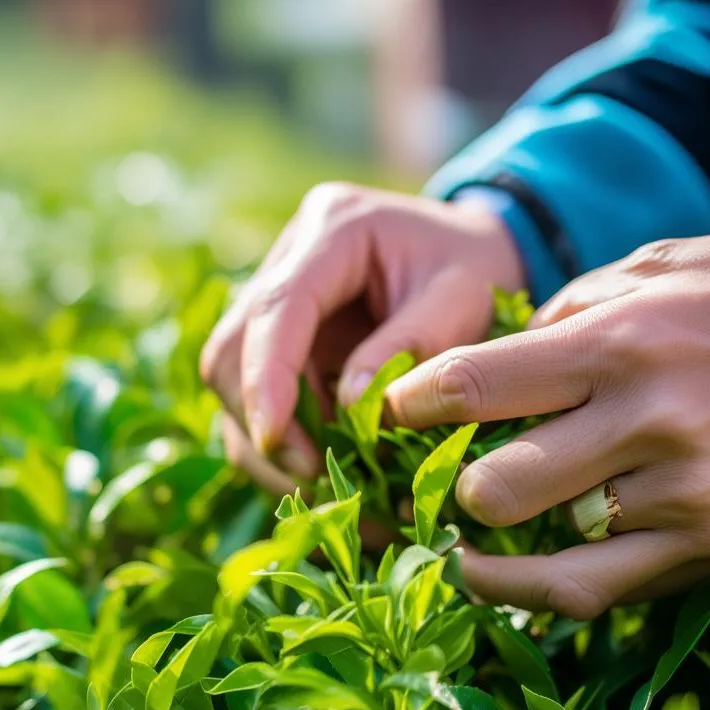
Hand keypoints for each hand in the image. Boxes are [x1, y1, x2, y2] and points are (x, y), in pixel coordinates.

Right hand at [200, 183, 520, 495]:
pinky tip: (324, 466)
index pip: (277, 308)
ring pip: (232, 381)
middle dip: (263, 420)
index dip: (267, 378)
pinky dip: (283, 440)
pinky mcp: (280, 340)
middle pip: (232, 349)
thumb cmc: (477, 270)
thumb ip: (409, 348)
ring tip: (325, 481)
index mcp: (334, 229)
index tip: (274, 440)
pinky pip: (256, 398)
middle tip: (314, 475)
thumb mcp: (463, 300)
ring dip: (269, 441)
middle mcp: (289, 259)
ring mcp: (276, 300)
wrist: (477, 251)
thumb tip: (346, 409)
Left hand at [386, 221, 709, 617]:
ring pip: (547, 562)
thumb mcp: (659, 268)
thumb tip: (501, 368)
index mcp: (623, 341)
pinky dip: (549, 589)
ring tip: (463, 548)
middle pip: (496, 491)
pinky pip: (607, 590)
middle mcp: (651, 422)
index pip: (477, 386)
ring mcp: (690, 495)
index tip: (389, 414)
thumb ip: (567, 316)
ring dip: (490, 556)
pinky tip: (520, 574)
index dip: (410, 406)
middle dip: (452, 491)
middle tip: (441, 483)